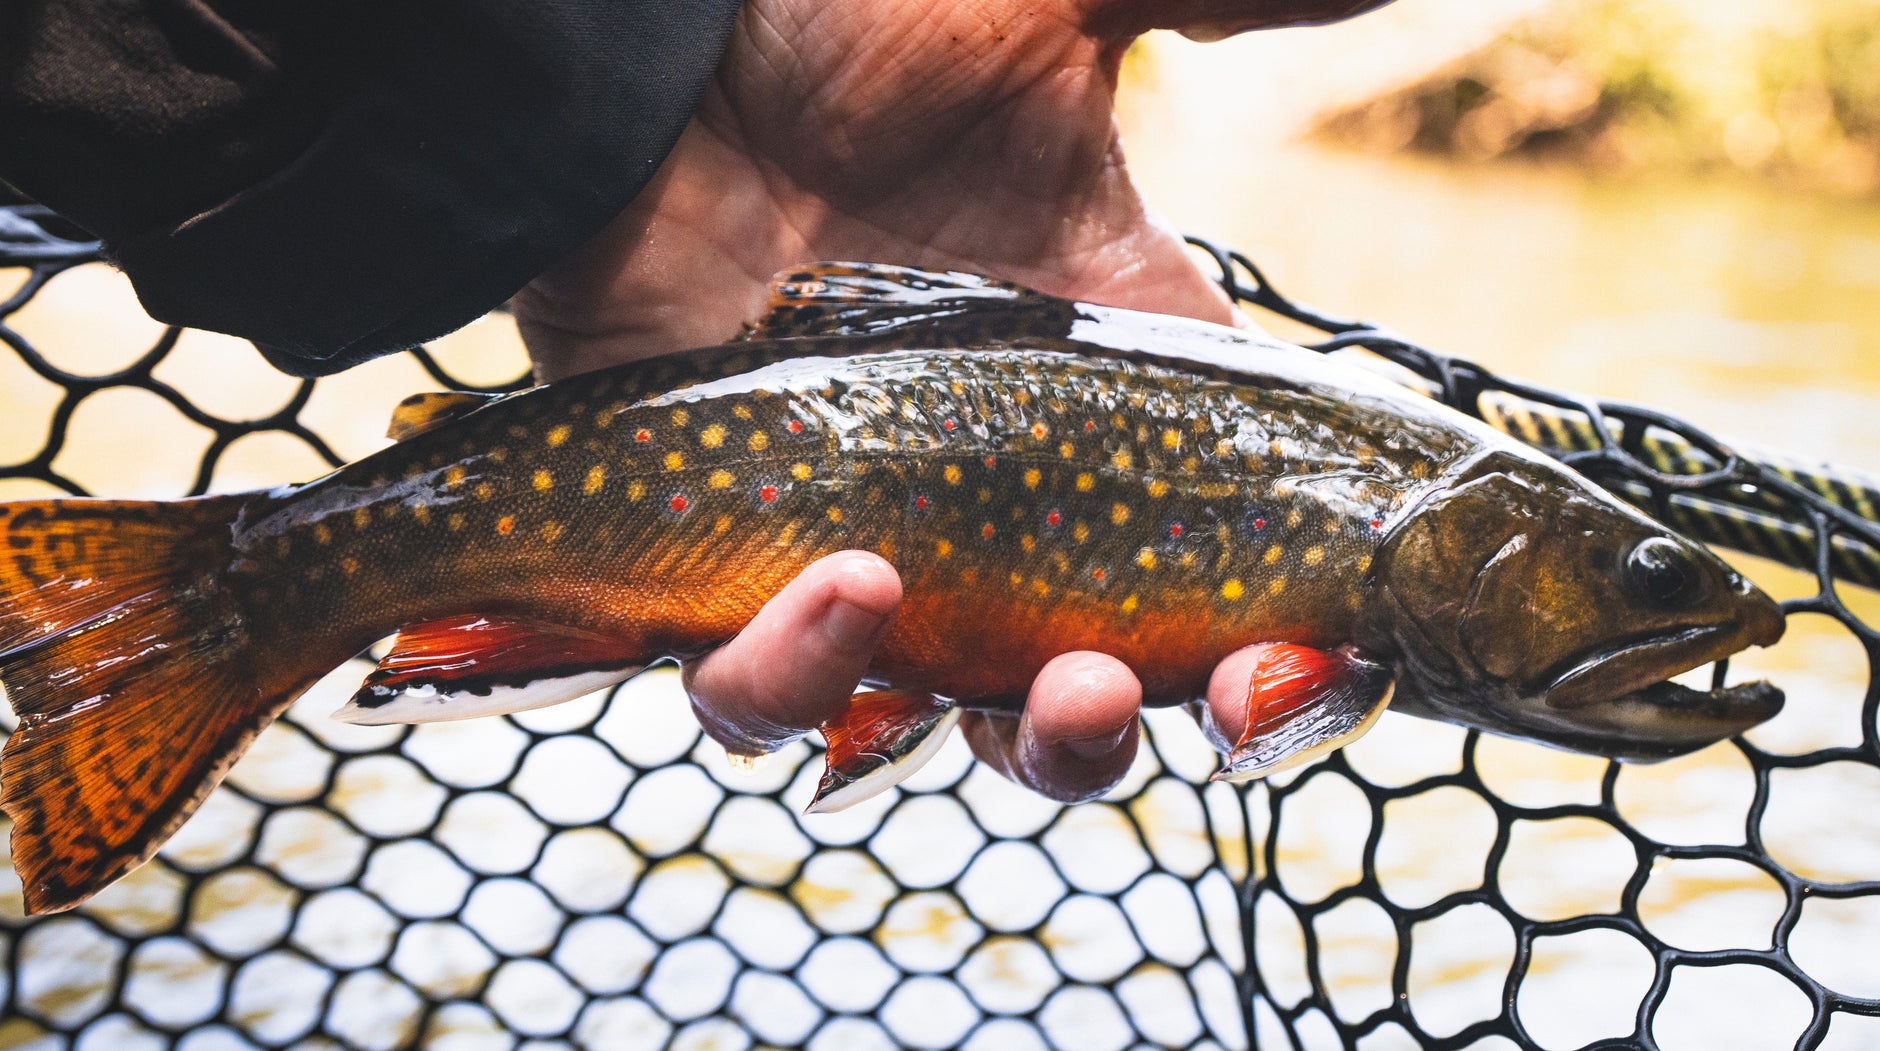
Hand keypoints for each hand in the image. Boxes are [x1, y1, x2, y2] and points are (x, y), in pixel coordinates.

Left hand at [515, 0, 1390, 801]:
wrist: (645, 63)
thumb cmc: (840, 35)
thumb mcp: (1050, 18)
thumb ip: (1224, 6)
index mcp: (1100, 398)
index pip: (1221, 574)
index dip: (1279, 659)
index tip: (1295, 666)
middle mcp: (983, 498)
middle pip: (1079, 692)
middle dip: (1117, 730)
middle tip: (1125, 684)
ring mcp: (849, 540)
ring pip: (925, 723)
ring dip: (1000, 738)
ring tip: (1041, 678)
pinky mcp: (713, 564)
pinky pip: (752, 688)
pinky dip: (803, 680)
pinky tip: (848, 589)